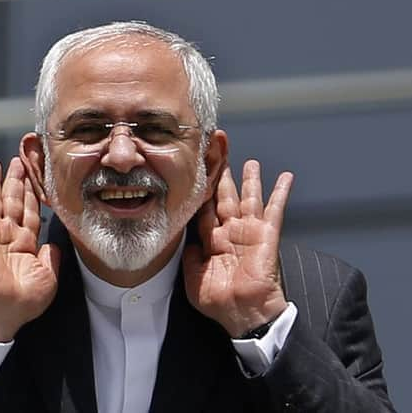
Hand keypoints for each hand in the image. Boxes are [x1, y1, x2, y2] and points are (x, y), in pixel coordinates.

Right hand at [0, 158, 59, 341]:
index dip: (32, 194)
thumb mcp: (48, 278)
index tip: (34, 178)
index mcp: (25, 244)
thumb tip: (54, 245)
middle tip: (18, 161)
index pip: (30, 212)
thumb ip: (51, 257)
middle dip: (15, 180)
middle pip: (13, 200)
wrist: (0, 312)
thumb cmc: (22, 303)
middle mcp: (7, 235)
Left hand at [182, 160, 293, 337]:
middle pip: (225, 197)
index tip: (197, 174)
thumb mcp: (193, 277)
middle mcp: (231, 232)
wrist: (243, 314)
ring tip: (249, 162)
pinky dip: (280, 192)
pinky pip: (275, 209)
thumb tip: (186, 238)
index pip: (205, 209)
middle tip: (220, 158)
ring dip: (250, 179)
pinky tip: (285, 177)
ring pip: (248, 198)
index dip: (201, 192)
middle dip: (223, 177)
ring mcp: (249, 232)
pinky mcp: (267, 235)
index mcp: (212, 240)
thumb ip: (189, 255)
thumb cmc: (219, 301)